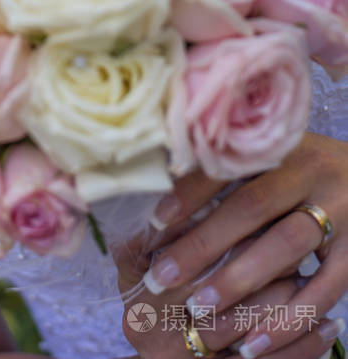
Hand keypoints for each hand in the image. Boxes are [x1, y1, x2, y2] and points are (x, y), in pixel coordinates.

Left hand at [114, 133, 347, 357]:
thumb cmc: (305, 169)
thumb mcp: (274, 156)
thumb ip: (231, 168)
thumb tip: (165, 181)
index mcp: (282, 144)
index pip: (230, 165)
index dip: (190, 191)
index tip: (153, 219)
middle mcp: (312, 171)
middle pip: (252, 207)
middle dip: (203, 244)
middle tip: (161, 276)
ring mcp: (340, 212)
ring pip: (285, 246)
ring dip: (238, 280)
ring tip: (197, 308)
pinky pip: (323, 291)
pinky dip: (287, 321)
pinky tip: (252, 346)